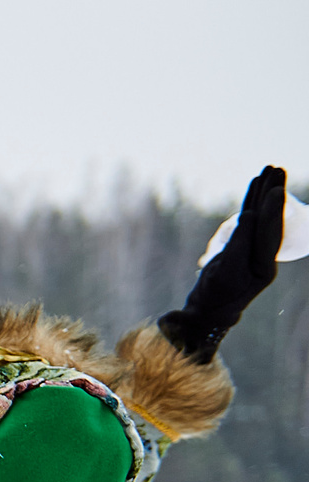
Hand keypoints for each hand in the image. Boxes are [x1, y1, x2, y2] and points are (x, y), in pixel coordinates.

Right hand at [160, 165, 287, 362]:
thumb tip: (247, 216)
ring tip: (269, 169)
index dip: (272, 210)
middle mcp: (264, 257)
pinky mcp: (242, 247)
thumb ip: (238, 244)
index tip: (277, 189)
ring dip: (264, 193)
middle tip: (277, 168)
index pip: (270, 232)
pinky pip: (249, 220)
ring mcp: (254, 251)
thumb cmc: (211, 297)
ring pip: (261, 216)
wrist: (204, 313)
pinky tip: (254, 186)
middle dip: (273, 194)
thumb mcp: (224, 272)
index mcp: (265, 266)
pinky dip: (251, 202)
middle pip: (270, 219)